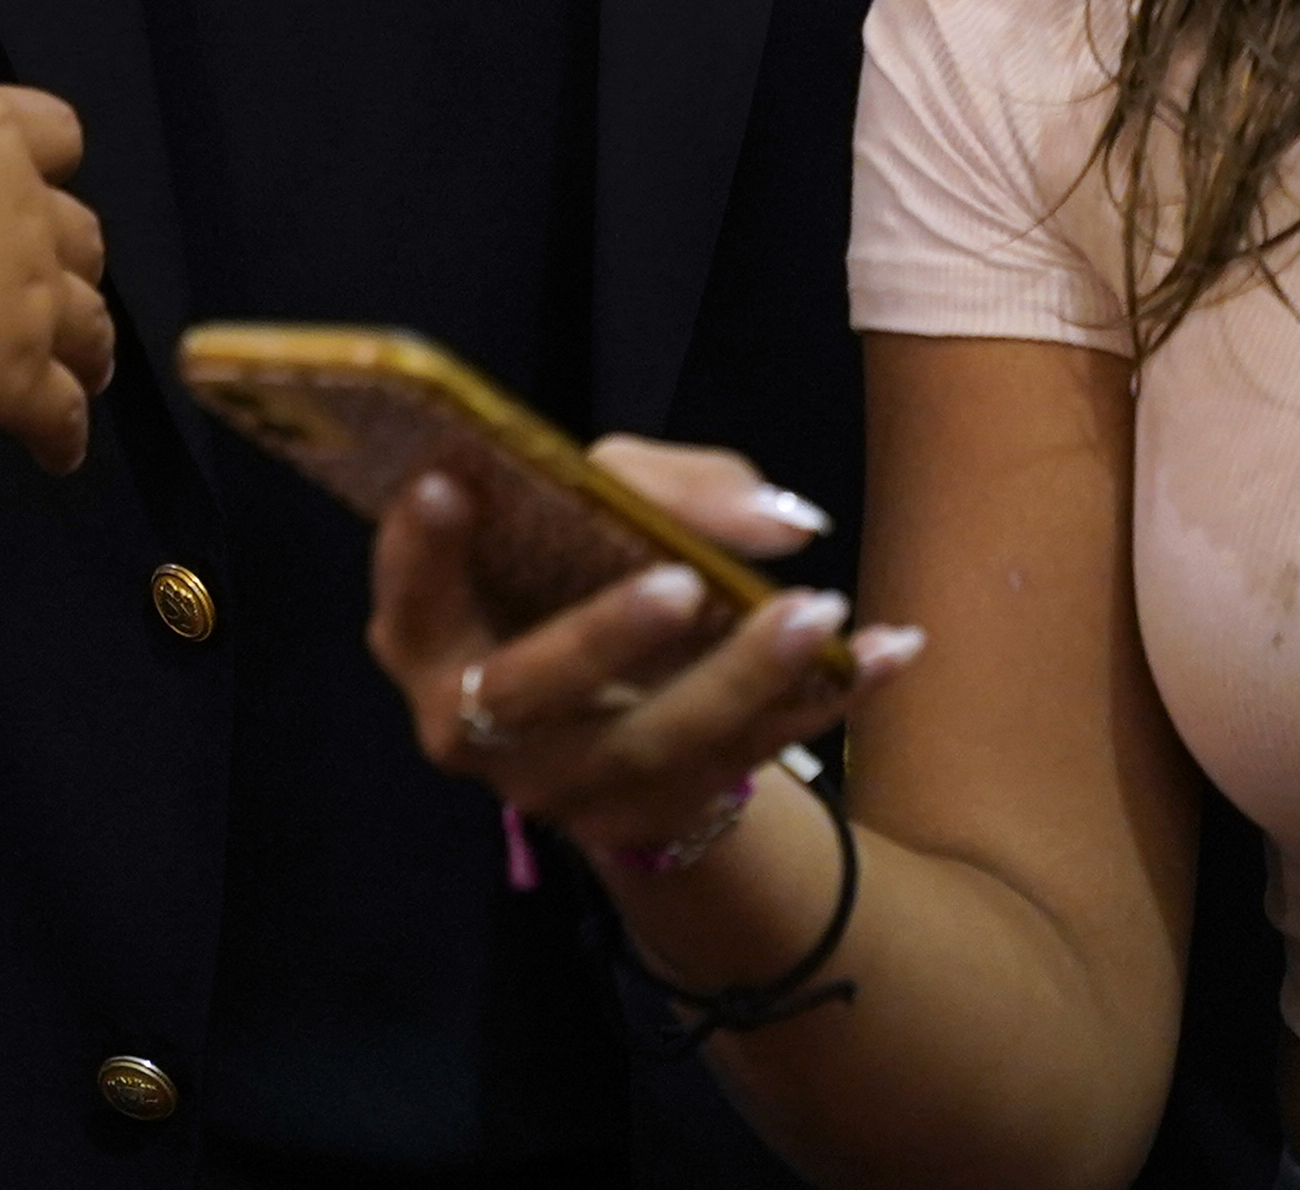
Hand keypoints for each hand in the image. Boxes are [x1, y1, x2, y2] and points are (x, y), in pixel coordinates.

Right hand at [0, 0, 116, 472]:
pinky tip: (54, 450)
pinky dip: (64, 432)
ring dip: (84, 343)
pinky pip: (62, 415)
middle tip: (31, 284)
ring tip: (68, 367)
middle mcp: (26, 210)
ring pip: (89, 323)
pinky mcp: (15, 382)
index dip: (38, 158)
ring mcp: (27, 300)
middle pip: (80, 232)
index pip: (54, 132)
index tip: (18, 180)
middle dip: (63, 256)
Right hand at [367, 445, 909, 864]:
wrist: (610, 712)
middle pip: (533, 693)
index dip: (417, 552)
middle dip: (607, 638)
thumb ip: (655, 485)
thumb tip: (777, 519)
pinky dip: (826, 700)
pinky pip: (748, 759)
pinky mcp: (653, 817)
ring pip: (655, 742)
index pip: (406, 603)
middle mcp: (477, 728)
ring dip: (746, 676)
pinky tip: (893, 650)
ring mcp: (564, 787)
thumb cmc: (570, 578)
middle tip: (682, 583)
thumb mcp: (589, 511)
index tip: (450, 482)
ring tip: (819, 610)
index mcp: (430, 642)